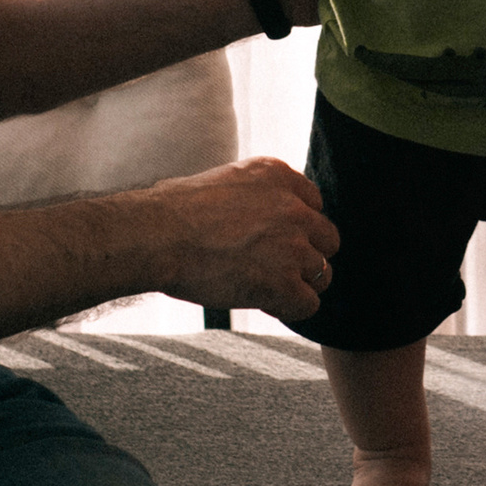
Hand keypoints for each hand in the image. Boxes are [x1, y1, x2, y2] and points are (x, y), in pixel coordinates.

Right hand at [151, 157, 340, 320]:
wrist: (157, 236)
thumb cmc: (172, 211)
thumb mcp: (223, 181)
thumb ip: (253, 195)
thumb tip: (256, 215)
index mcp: (278, 175)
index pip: (314, 204)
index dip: (296, 227)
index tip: (273, 240)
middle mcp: (294, 207)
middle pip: (327, 239)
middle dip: (305, 256)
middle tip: (274, 268)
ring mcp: (293, 246)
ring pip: (322, 274)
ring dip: (298, 284)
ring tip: (265, 289)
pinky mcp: (284, 283)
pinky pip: (308, 304)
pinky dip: (289, 309)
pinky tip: (263, 304)